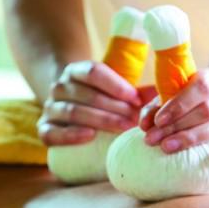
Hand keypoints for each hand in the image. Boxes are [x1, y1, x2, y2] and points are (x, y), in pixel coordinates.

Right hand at [37, 61, 154, 146]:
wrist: (69, 112)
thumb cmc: (100, 102)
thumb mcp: (115, 92)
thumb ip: (135, 93)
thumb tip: (164, 93)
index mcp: (75, 71)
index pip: (93, 71)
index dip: (115, 85)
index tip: (135, 99)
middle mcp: (59, 87)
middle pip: (85, 94)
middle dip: (112, 107)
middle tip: (133, 119)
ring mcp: (49, 108)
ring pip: (72, 112)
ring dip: (99, 120)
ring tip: (121, 128)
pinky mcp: (44, 129)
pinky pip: (53, 132)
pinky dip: (70, 135)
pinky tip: (89, 136)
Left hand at [139, 67, 208, 164]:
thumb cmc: (191, 97)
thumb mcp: (174, 95)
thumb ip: (158, 107)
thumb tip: (144, 125)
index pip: (200, 87)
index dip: (178, 105)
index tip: (158, 121)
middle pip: (207, 110)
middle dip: (177, 126)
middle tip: (153, 140)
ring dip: (192, 138)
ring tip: (167, 148)